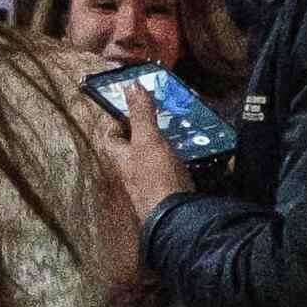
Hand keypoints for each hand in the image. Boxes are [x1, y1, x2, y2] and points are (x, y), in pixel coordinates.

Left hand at [89, 86, 194, 227]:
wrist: (176, 221)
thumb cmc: (156, 178)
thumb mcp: (148, 140)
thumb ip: (141, 114)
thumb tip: (130, 85)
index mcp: (121, 159)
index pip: (111, 136)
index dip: (119, 121)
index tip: (135, 107)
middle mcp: (131, 174)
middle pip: (134, 148)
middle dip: (148, 132)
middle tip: (165, 117)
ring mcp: (149, 187)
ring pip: (154, 160)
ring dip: (167, 147)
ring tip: (184, 133)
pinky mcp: (168, 196)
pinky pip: (172, 174)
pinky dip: (181, 164)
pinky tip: (195, 159)